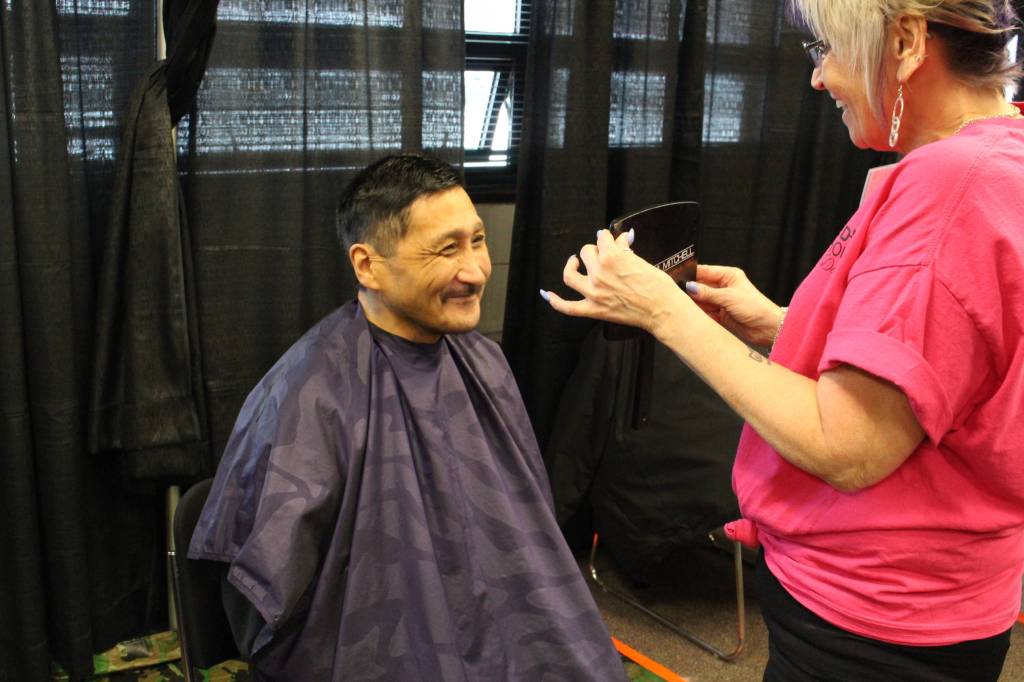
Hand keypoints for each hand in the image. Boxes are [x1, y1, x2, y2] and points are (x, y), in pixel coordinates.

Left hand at [541, 229, 687, 334]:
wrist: (663, 310)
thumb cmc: (658, 285)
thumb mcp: (642, 260)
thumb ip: (625, 250)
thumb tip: (622, 239)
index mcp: (611, 256)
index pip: (602, 238)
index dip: (607, 238)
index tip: (610, 240)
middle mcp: (598, 272)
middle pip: (586, 252)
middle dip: (594, 250)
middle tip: (602, 254)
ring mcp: (593, 292)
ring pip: (570, 274)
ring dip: (571, 266)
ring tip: (575, 262)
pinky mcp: (593, 310)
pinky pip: (567, 307)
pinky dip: (555, 301)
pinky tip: (546, 294)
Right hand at [685, 264, 783, 346]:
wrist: (767, 328)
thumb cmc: (757, 307)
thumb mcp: (729, 297)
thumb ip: (707, 293)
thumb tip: (690, 287)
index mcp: (728, 276)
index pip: (704, 272)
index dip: (691, 275)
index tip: (677, 280)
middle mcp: (723, 287)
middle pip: (700, 287)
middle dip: (690, 291)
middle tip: (679, 295)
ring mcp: (720, 301)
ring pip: (700, 301)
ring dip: (694, 304)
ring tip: (684, 306)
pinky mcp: (719, 315)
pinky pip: (704, 313)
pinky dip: (698, 314)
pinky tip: (692, 315)